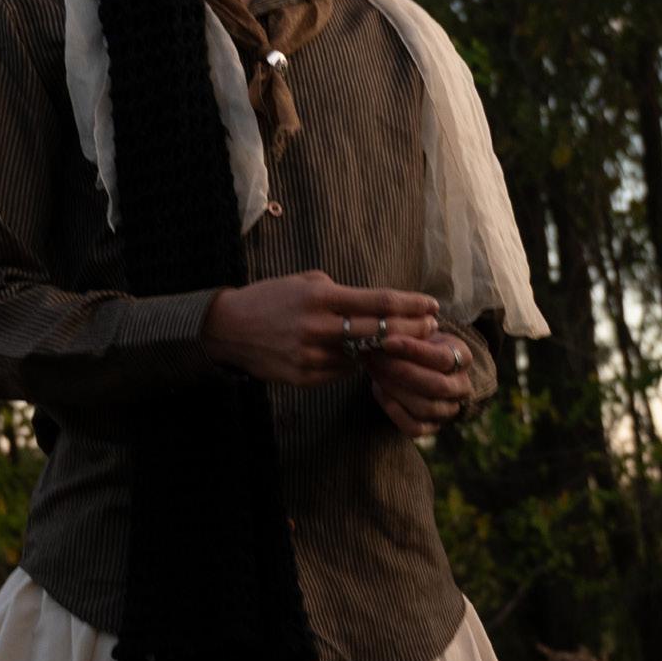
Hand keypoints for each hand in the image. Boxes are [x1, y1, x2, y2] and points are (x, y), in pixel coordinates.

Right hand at [201, 269, 438, 386]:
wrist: (229, 329)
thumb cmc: (272, 298)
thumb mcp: (306, 283)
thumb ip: (342, 294)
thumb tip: (378, 307)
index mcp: (321, 298)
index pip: (379, 302)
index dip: (411, 305)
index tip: (432, 305)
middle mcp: (319, 328)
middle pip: (380, 332)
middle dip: (412, 330)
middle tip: (431, 327)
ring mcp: (312, 356)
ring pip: (364, 356)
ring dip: (386, 351)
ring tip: (406, 343)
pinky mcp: (305, 377)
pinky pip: (343, 371)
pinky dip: (356, 363)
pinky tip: (365, 356)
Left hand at [366, 333, 473, 437]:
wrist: (420, 365)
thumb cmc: (417, 343)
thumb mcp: (418, 332)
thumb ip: (407, 331)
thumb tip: (382, 331)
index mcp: (463, 358)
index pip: (442, 358)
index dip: (413, 350)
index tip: (387, 341)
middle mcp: (462, 386)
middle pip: (436, 386)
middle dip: (401, 372)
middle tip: (375, 358)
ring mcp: (449, 409)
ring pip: (425, 407)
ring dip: (394, 389)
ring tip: (373, 371)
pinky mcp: (433, 427)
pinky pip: (414, 428)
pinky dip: (393, 411)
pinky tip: (378, 390)